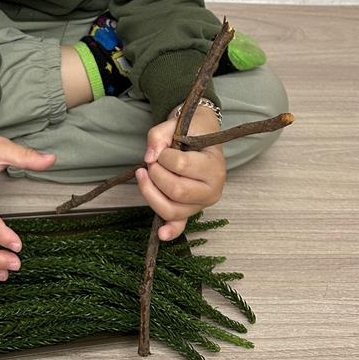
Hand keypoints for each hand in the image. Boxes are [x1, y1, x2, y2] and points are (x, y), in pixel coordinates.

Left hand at [135, 104, 225, 242]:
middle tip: (152, 162)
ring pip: (172, 210)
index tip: (162, 149)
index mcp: (214, 166)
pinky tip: (161, 235)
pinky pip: (180, 225)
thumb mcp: (176, 124)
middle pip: (176, 191)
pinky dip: (170, 230)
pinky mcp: (190, 211)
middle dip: (156, 175)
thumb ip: (159, 136)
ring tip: (143, 175)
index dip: (163, 156)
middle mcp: (213, 190)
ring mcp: (201, 204)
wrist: (201, 135)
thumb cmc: (191, 131)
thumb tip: (149, 158)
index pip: (181, 165)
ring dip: (151, 193)